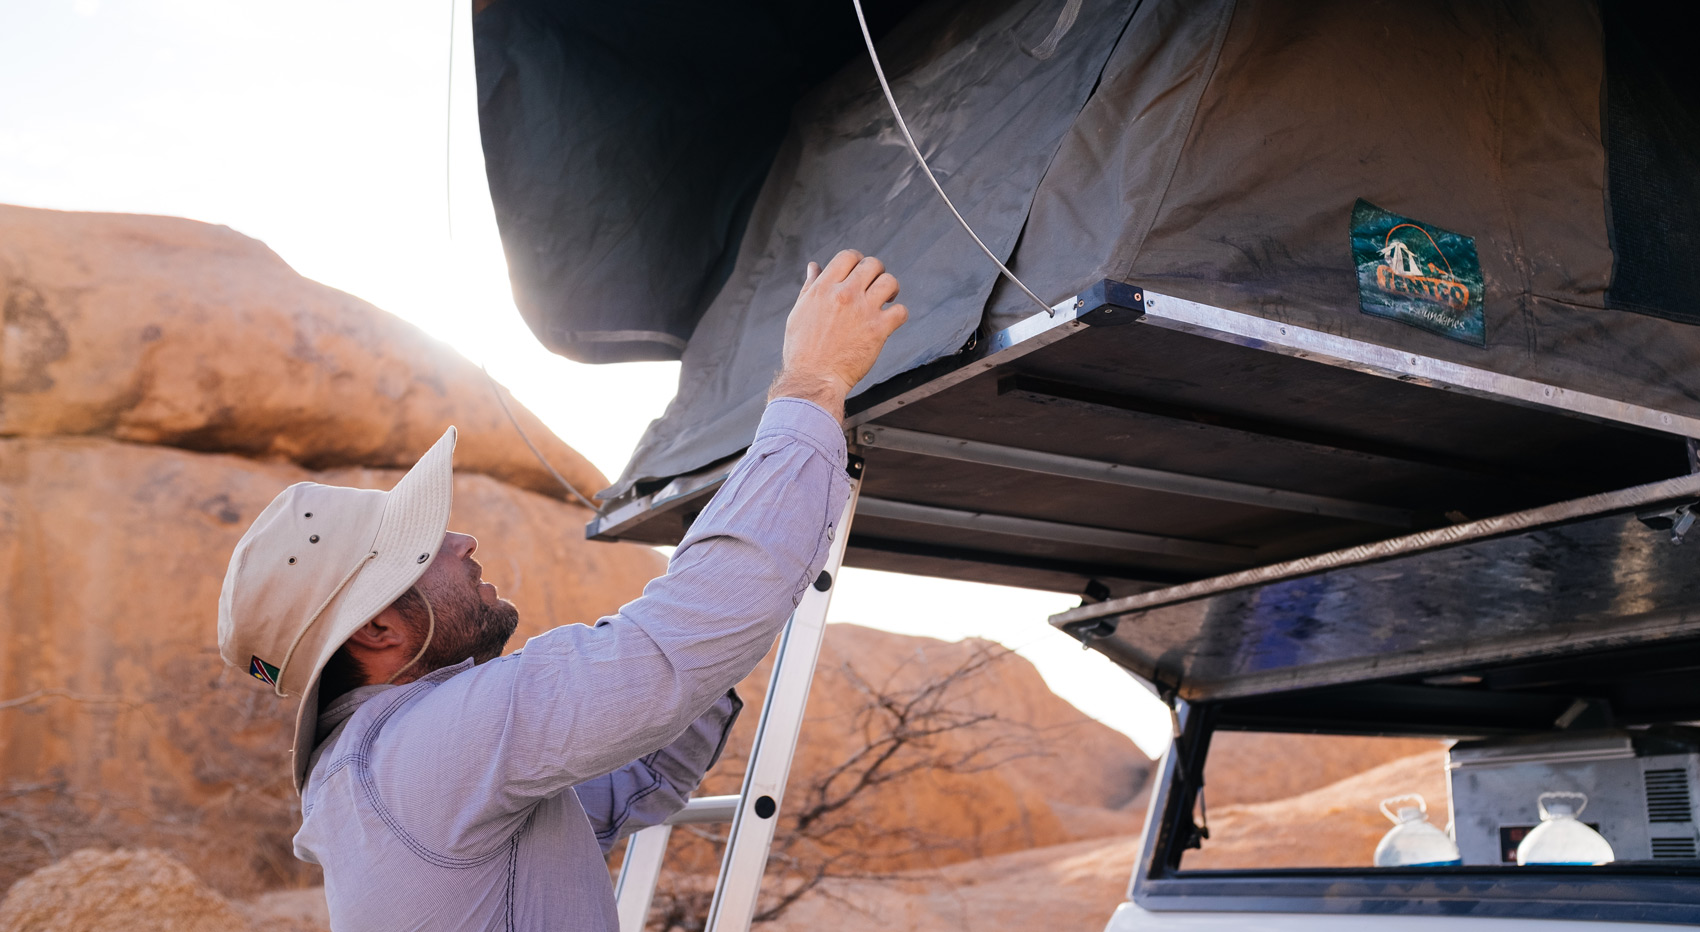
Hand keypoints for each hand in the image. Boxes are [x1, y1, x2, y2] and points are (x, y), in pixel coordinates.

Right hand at [768, 249, 908, 419]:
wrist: (813, 380)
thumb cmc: (802, 350)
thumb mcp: (799, 312)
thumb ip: (810, 287)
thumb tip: (814, 266)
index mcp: (823, 288)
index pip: (848, 256)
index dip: (857, 261)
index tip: (859, 272)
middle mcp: (844, 294)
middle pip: (872, 265)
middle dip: (876, 272)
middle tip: (875, 286)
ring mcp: (863, 311)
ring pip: (890, 282)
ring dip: (891, 289)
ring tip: (887, 300)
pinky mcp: (878, 330)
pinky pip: (901, 311)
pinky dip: (898, 314)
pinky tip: (890, 321)